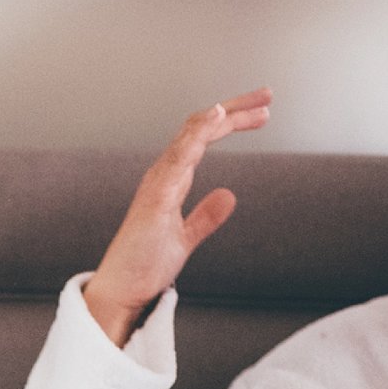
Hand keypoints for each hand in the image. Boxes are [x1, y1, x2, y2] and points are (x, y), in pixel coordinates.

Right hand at [83, 89, 272, 346]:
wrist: (120, 293)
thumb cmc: (143, 267)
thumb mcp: (185, 239)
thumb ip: (204, 217)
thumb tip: (229, 195)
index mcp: (170, 181)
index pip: (202, 138)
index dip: (231, 121)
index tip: (262, 112)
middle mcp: (163, 174)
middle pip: (200, 127)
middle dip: (235, 108)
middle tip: (267, 95)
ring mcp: (158, 182)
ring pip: (192, 134)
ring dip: (224, 115)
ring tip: (257, 104)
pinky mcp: (156, 196)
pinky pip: (178, 156)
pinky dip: (197, 133)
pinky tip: (216, 116)